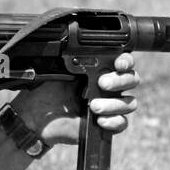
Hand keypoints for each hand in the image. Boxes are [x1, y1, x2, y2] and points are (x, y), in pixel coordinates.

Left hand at [10, 54, 140, 145]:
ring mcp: (110, 105)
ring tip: (93, 105)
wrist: (36, 115)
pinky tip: (100, 120)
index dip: (126, 61)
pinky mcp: (107, 124)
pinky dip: (114, 121)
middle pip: (132, 80)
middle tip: (102, 83)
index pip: (123, 62)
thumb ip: (70, 58)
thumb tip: (74, 46)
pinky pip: (122, 123)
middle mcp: (109, 86)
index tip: (118, 63)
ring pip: (129, 103)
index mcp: (100, 69)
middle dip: (120, 80)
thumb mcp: (56, 69)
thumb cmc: (47, 89)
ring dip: (114, 103)